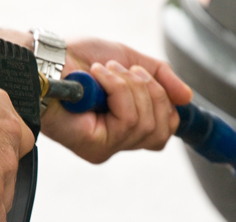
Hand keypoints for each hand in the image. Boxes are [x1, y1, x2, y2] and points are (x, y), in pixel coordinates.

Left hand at [40, 38, 192, 162]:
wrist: (48, 60)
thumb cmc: (80, 61)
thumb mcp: (132, 62)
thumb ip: (162, 78)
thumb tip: (187, 97)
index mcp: (126, 125)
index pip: (165, 131)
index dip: (167, 104)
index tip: (149, 77)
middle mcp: (118, 141)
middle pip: (162, 130)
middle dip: (151, 92)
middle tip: (126, 71)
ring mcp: (107, 147)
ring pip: (146, 123)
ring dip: (130, 87)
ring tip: (106, 72)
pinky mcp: (95, 147)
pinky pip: (128, 120)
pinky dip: (117, 90)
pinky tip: (98, 79)